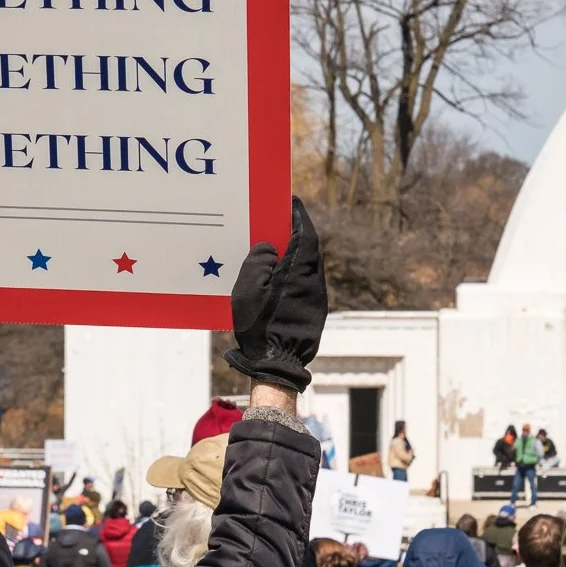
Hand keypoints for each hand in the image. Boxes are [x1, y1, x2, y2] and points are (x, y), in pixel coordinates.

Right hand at [224, 196, 326, 393]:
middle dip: (295, 232)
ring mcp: (317, 296)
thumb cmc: (260, 325)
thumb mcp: (248, 289)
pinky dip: (294, 272)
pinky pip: (305, 282)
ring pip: (308, 266)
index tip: (291, 202)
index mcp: (299, 270)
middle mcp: (314, 279)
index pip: (304, 232)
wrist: (277, 364)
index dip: (298, 215)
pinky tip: (279, 276)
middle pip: (308, 248)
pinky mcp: (315, 310)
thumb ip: (258, 261)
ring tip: (276, 248)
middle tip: (279, 222)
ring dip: (295, 254)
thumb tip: (270, 248)